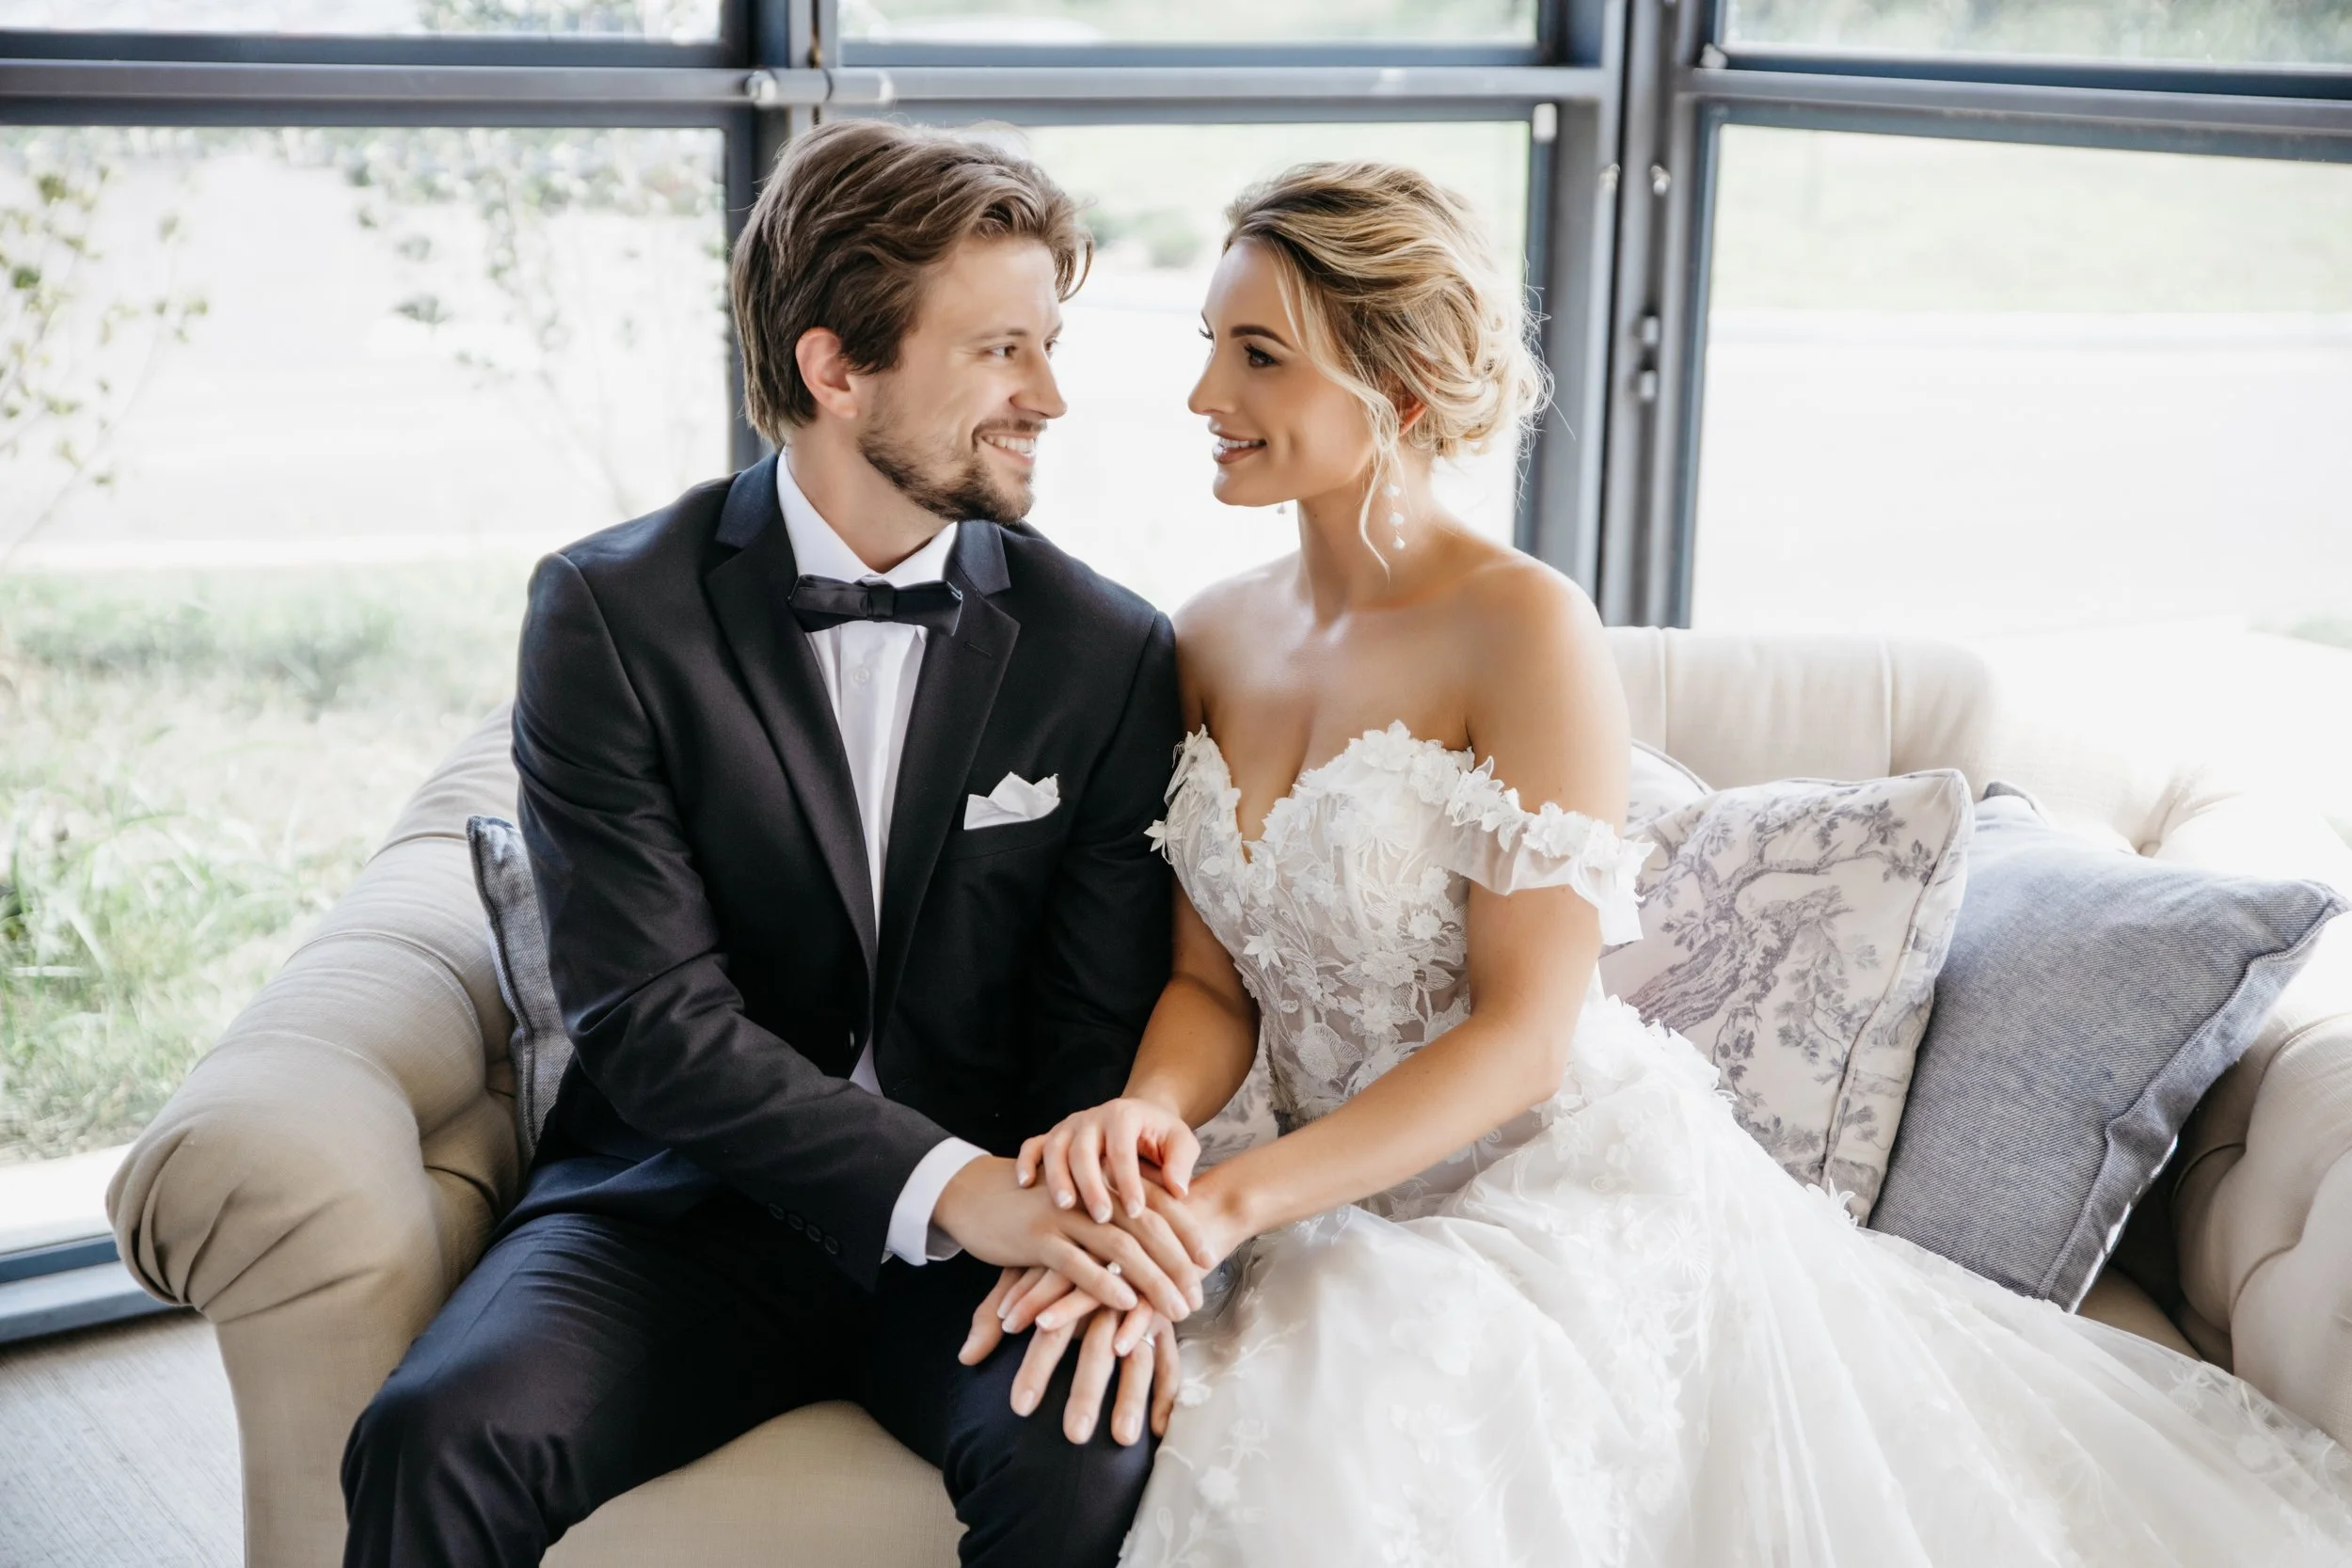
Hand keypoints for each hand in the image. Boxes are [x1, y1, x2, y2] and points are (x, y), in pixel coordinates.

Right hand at [932, 1155, 1205, 1320]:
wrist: (976, 1194)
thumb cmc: (1036, 1205)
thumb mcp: (1079, 1203)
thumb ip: (1114, 1215)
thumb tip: (1157, 1243)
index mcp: (1105, 1178)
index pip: (1157, 1202)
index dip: (1186, 1230)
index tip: (1209, 1260)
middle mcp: (1090, 1191)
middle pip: (1146, 1226)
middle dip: (1176, 1264)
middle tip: (1197, 1297)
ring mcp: (1064, 1213)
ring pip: (1118, 1247)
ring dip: (1152, 1281)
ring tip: (1176, 1309)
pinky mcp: (1037, 1236)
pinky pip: (1076, 1263)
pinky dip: (1103, 1283)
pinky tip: (1127, 1304)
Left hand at [960, 1266, 1179, 1445]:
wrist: (1125, 1204)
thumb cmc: (1064, 1245)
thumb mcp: (1024, 1270)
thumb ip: (993, 1314)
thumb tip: (965, 1358)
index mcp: (1068, 1280)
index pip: (1049, 1330)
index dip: (1036, 1366)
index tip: (1020, 1408)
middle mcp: (1106, 1291)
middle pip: (1093, 1346)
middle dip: (1084, 1392)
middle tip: (1073, 1437)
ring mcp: (1140, 1300)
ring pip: (1137, 1352)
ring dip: (1130, 1395)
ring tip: (1122, 1439)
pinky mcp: (1163, 1310)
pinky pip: (1170, 1350)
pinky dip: (1165, 1381)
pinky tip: (1158, 1417)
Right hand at [1018, 1096, 1203, 1223]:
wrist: (1138, 1115)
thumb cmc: (1161, 1136)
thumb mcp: (1181, 1142)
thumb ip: (1181, 1163)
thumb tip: (1178, 1191)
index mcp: (1124, 1115)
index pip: (1122, 1150)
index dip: (1128, 1181)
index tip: (1137, 1212)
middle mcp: (1092, 1117)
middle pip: (1084, 1149)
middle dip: (1091, 1185)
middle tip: (1101, 1217)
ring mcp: (1068, 1126)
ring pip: (1055, 1148)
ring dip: (1057, 1177)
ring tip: (1064, 1206)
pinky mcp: (1052, 1136)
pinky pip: (1032, 1144)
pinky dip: (1025, 1161)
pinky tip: (1023, 1184)